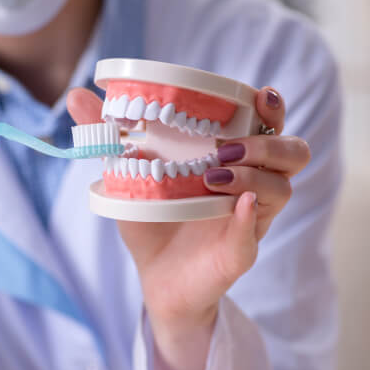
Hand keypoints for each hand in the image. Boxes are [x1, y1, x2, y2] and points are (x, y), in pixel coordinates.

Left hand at [67, 86, 309, 369]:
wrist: (156, 274)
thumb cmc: (152, 218)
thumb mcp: (128, 173)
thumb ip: (109, 134)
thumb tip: (77, 95)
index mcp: (234, 159)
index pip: (269, 126)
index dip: (272, 108)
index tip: (258, 95)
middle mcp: (252, 184)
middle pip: (293, 153)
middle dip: (269, 142)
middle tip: (228, 146)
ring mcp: (251, 218)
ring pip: (282, 188)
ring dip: (254, 175)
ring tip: (213, 176)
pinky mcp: (240, 250)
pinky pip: (256, 232)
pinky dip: (248, 216)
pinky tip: (235, 204)